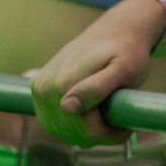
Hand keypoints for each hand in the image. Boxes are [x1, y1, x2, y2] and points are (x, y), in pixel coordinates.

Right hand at [27, 0, 161, 146]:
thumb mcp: (123, 69)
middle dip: (98, 134)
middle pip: (72, 134)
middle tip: (119, 120)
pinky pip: (53, 122)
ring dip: (84, 131)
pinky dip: (71, 124)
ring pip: (61, 131)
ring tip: (105, 114)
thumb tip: (67, 106)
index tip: (127, 126)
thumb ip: (97, 88)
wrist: (115, 30)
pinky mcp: (38, 89)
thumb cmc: (126, 51)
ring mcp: (38, 89)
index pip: (86, 132)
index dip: (110, 135)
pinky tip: (89, 112)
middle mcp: (45, 88)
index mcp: (63, 85)